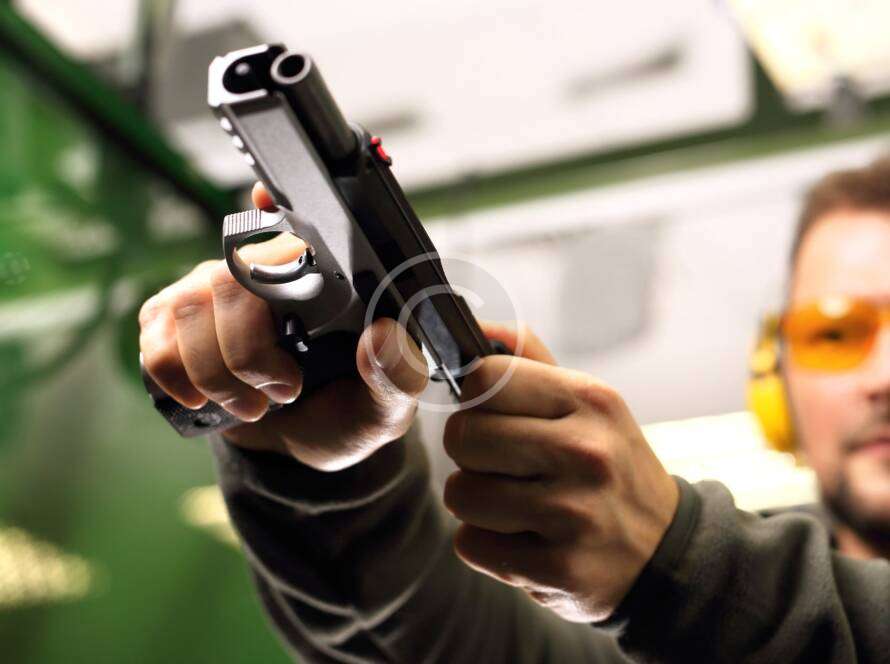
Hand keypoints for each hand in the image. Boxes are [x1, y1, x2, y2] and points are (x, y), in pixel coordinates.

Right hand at [139, 182, 427, 469]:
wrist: (296, 445)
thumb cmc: (345, 413)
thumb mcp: (384, 407)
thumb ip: (397, 377)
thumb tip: (383, 334)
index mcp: (323, 282)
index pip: (291, 225)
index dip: (269, 209)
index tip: (264, 201)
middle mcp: (262, 273)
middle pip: (228, 282)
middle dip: (247, 353)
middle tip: (282, 391)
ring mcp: (212, 293)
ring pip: (187, 311)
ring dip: (215, 374)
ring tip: (250, 405)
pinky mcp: (174, 322)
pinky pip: (155, 337)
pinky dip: (175, 375)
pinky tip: (201, 398)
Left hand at [442, 322, 677, 621]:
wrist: (665, 552)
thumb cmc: (608, 464)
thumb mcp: (587, 403)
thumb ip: (528, 360)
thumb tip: (475, 327)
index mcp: (590, 400)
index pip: (483, 378)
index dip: (473, 399)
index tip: (491, 414)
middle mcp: (585, 452)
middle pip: (462, 436)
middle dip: (471, 453)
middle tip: (504, 465)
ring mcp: (573, 514)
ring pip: (460, 494)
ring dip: (476, 503)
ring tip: (517, 505)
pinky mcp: (559, 569)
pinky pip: (470, 544)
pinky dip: (487, 545)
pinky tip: (525, 540)